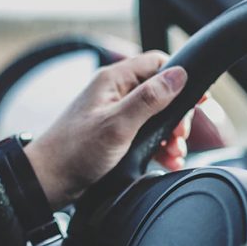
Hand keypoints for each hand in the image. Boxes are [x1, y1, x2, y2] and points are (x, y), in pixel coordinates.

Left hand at [24, 51, 189, 209]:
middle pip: (160, 92)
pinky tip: (167, 161)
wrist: (48, 182)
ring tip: (175, 153)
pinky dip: (159, 147)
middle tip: (179, 136)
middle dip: (176, 116)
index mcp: (113, 80)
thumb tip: (179, 75)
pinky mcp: (115, 136)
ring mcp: (115, 115)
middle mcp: (115, 93)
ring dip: (170, 135)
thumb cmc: (75, 151)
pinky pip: (146, 135)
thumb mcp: (118, 124)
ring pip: (155, 117)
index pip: (157, 63)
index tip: (198, 100)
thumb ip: (149, 99)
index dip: (180, 78)